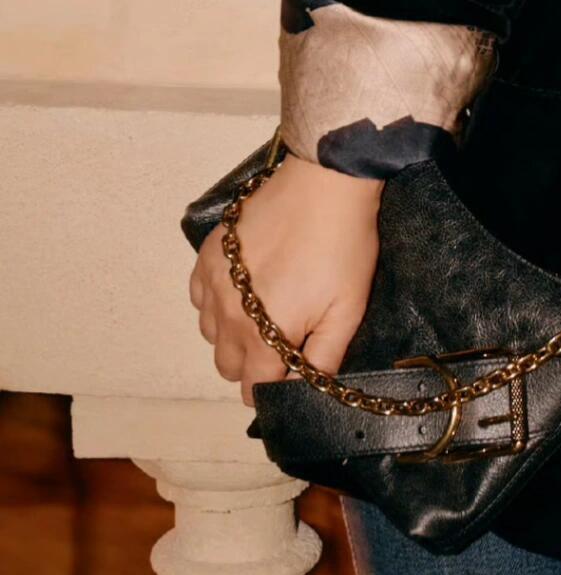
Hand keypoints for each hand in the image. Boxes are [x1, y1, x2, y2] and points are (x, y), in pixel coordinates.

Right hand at [189, 153, 382, 408]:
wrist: (324, 184)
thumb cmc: (342, 247)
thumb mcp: (347, 310)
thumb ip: (324, 359)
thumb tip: (307, 390)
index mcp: (263, 337)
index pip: (253, 389)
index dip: (274, 388)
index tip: (290, 373)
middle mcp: (227, 317)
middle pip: (228, 366)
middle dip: (253, 363)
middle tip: (283, 337)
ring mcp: (212, 285)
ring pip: (210, 335)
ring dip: (232, 334)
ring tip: (266, 309)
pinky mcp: (207, 256)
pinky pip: (198, 298)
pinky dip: (215, 302)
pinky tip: (243, 287)